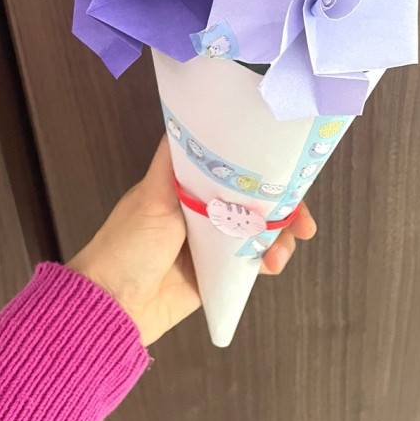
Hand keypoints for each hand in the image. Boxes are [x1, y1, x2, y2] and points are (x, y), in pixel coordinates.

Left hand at [68, 136, 316, 345]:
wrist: (115, 306)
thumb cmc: (128, 244)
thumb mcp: (151, 194)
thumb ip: (173, 160)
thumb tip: (186, 114)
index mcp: (192, 186)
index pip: (238, 169)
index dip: (266, 168)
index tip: (291, 172)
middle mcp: (208, 210)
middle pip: (258, 200)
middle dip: (287, 208)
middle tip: (304, 221)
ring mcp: (216, 243)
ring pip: (262, 231)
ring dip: (280, 238)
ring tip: (280, 253)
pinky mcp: (220, 273)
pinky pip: (253, 262)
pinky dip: (269, 261)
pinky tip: (270, 266)